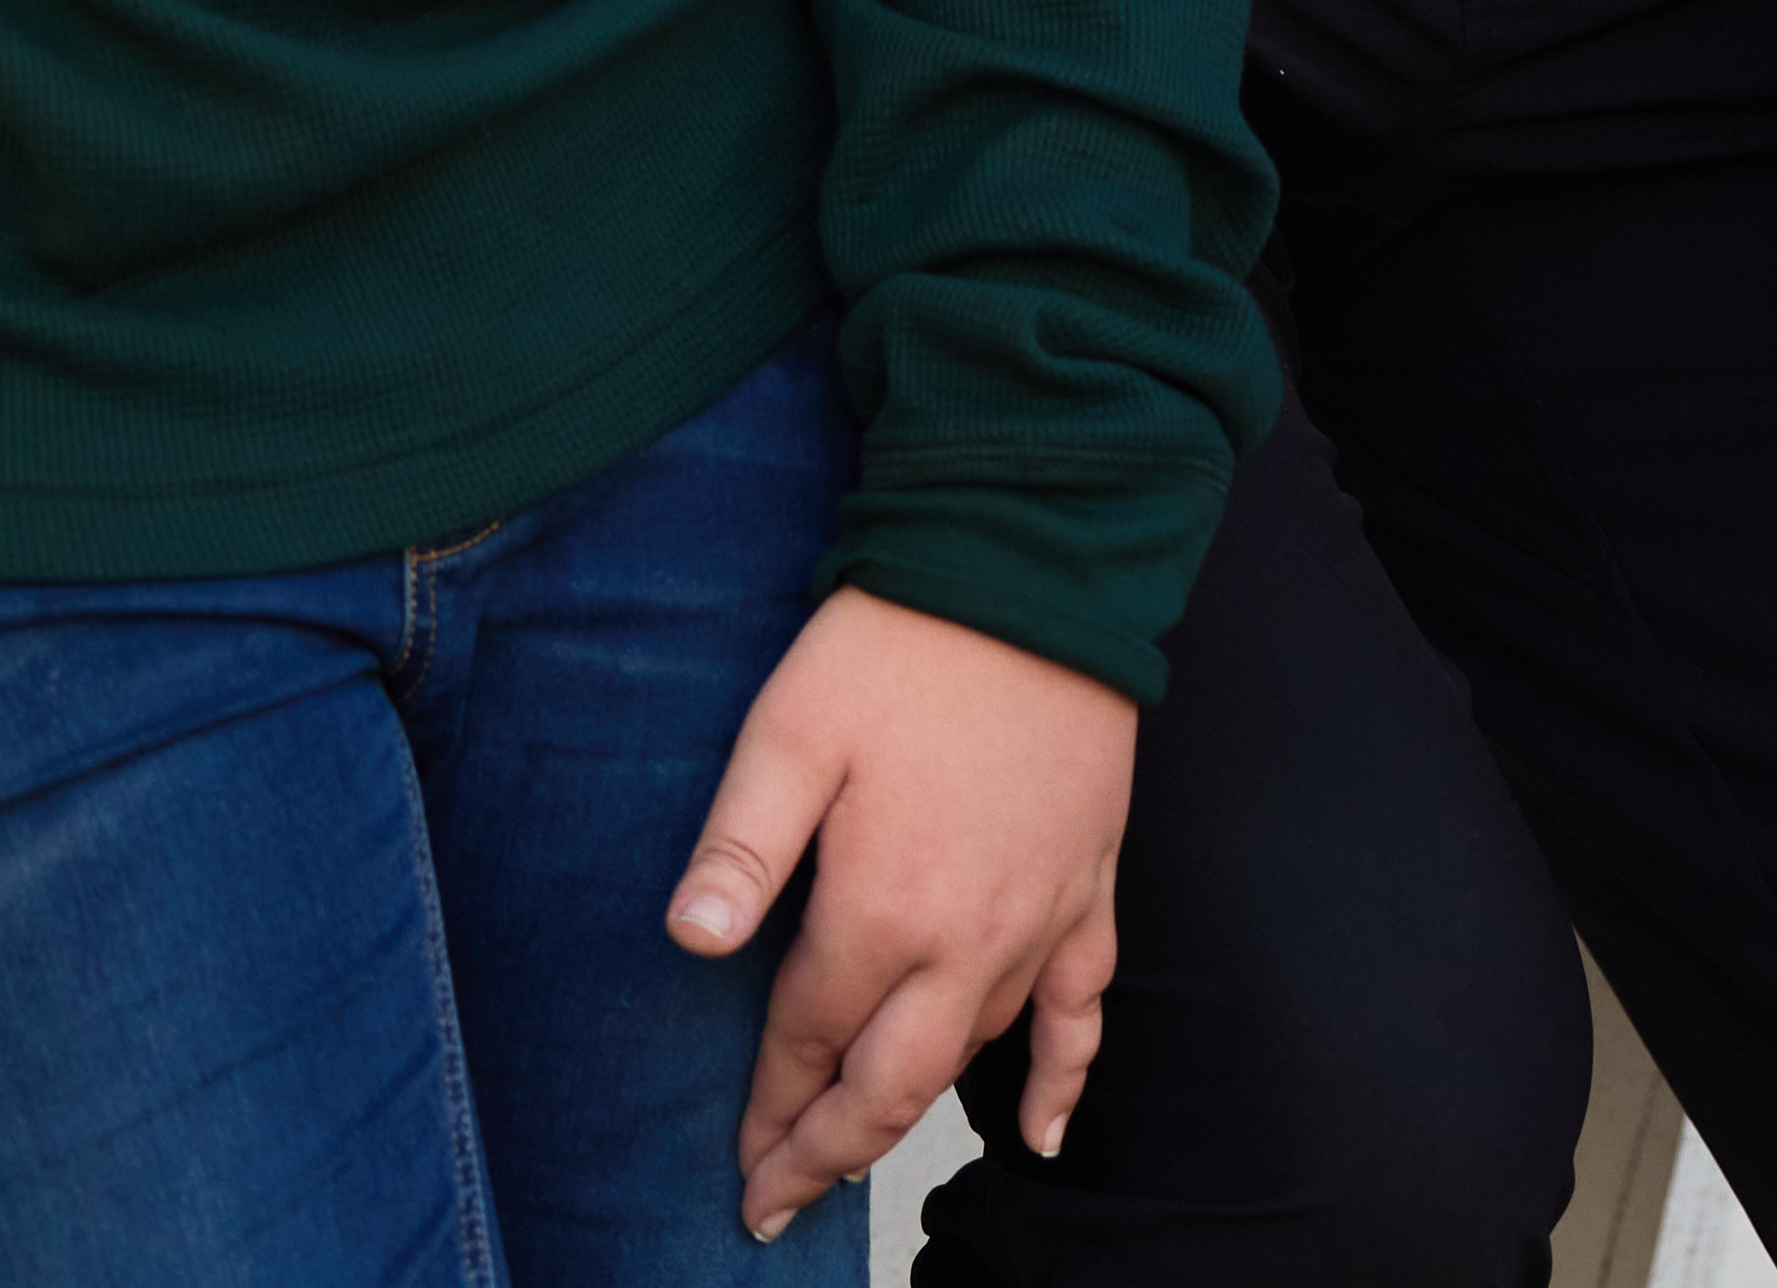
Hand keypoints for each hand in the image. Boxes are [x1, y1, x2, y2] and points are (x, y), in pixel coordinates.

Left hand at [671, 584, 1137, 1234]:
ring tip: (856, 1152)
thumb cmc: (896, 648)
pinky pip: (1084, 1010)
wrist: (1031, 572)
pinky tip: (1040, 1137)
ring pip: (971, 1056)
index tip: (738, 1168)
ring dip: (910, 1115)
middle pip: (891, 1085)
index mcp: (883, 908)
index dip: (769, 1109)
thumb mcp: (790, 733)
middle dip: (827, 1154)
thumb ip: (740, 849)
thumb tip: (688, 945)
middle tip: (777, 1203)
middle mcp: (968, 940)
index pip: (810, 1039)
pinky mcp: (1088, 888)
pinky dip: (1061, 1083)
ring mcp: (1038, 921)